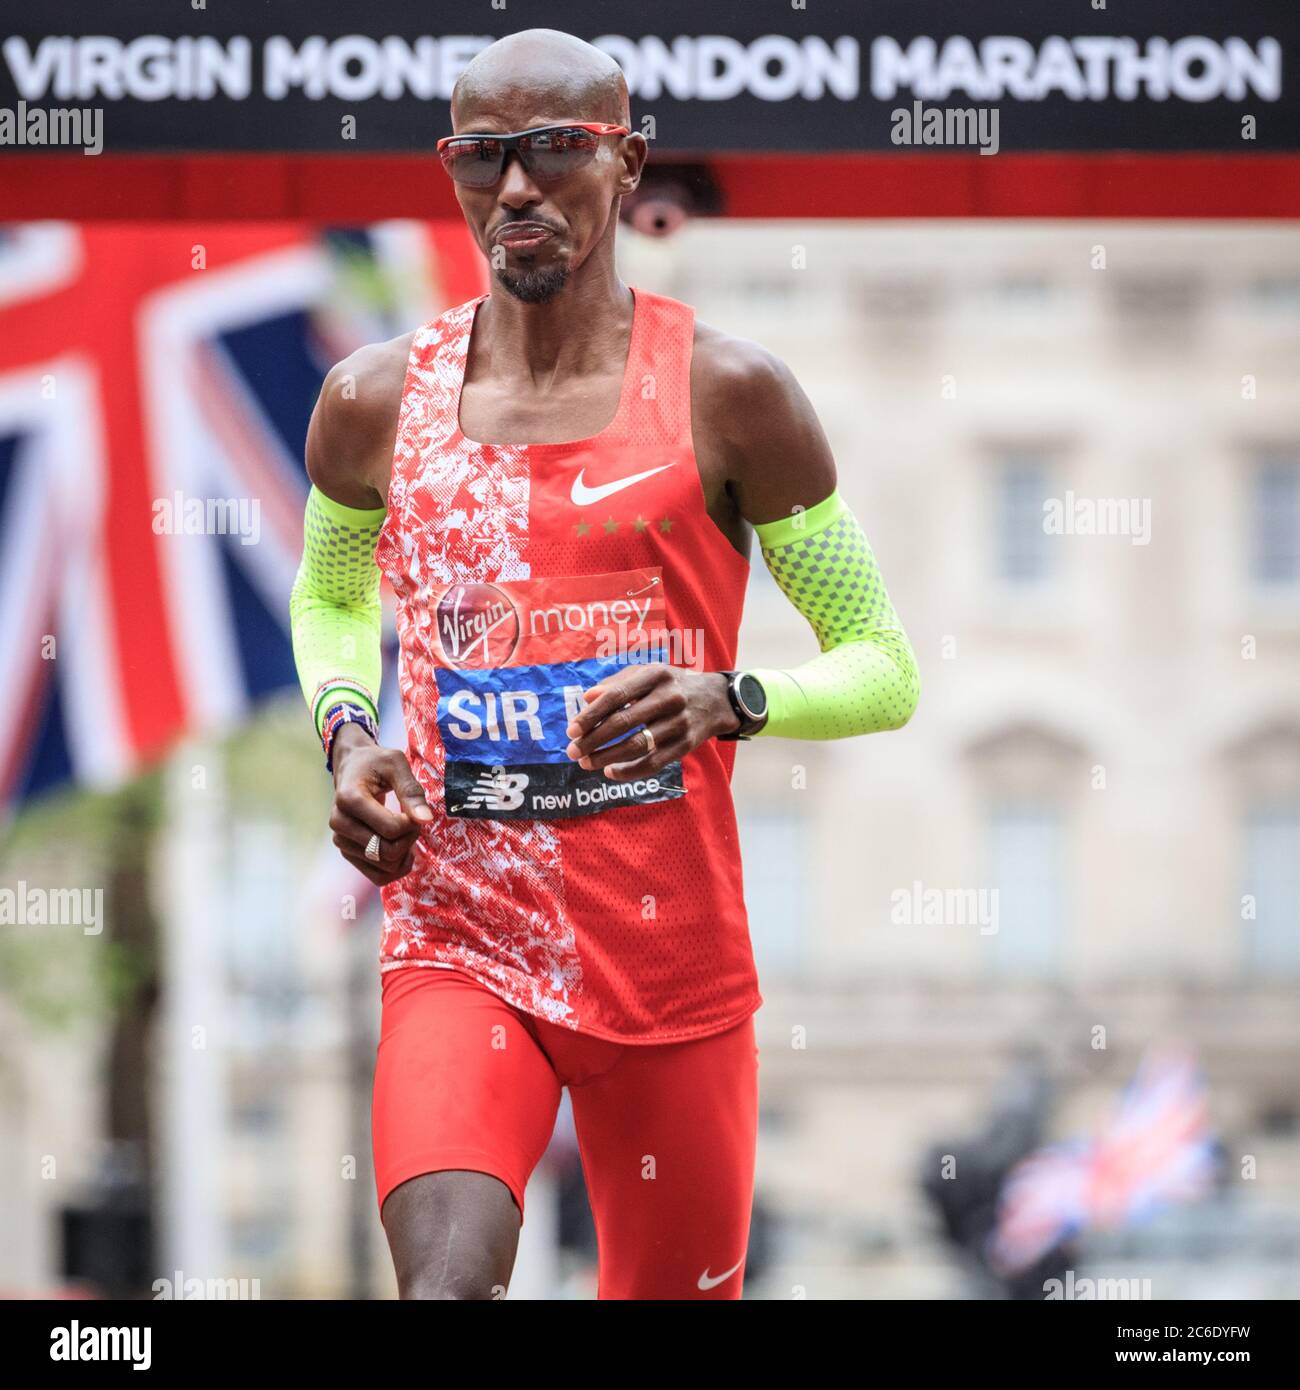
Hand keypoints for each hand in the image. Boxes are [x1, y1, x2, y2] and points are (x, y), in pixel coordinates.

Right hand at [329, 723, 432, 884]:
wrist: (353, 767)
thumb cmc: (376, 763)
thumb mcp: (396, 763)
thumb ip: (411, 790)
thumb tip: (425, 820)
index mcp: (349, 799)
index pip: (391, 830)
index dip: (412, 823)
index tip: (414, 809)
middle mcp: (339, 823)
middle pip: (387, 851)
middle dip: (409, 838)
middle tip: (412, 819)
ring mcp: (341, 840)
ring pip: (385, 867)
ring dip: (404, 852)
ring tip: (404, 829)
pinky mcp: (347, 852)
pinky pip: (378, 876)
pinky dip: (396, 868)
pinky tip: (403, 850)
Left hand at [564, 667, 738, 779]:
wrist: (715, 700)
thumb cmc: (671, 684)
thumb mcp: (648, 674)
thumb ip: (616, 683)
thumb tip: (586, 697)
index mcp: (656, 675)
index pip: (617, 696)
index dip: (592, 714)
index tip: (572, 729)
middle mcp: (670, 698)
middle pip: (624, 722)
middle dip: (594, 739)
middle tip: (573, 750)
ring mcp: (679, 723)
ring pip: (637, 745)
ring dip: (607, 757)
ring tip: (586, 763)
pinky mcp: (685, 745)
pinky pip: (653, 763)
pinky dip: (629, 771)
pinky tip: (610, 773)